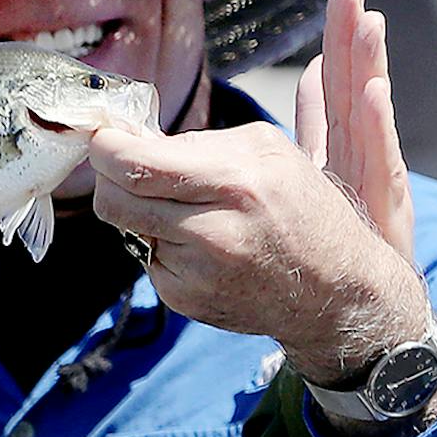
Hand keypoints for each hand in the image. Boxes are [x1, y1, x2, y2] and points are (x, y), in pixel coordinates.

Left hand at [85, 0, 429, 382]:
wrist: (335, 293)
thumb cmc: (303, 209)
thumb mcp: (268, 151)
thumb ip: (199, 143)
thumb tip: (133, 137)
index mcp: (237, 183)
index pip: (135, 164)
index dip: (105, 147)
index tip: (101, 135)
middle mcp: (213, 232)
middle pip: (114, 200)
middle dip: (110, 177)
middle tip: (124, 165)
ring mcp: (196, 273)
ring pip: (127, 226)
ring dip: (143, 210)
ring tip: (187, 208)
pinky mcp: (185, 301)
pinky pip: (148, 258)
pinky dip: (164, 245)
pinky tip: (203, 246)